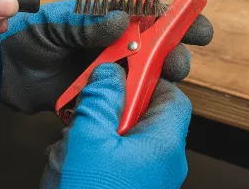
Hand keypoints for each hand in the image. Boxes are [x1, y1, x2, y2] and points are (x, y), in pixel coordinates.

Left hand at [0, 0, 212, 110]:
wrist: (4, 69)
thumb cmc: (26, 34)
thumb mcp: (55, 22)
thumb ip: (87, 23)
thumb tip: (118, 20)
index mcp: (106, 17)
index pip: (147, 13)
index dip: (173, 15)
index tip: (192, 18)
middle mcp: (113, 41)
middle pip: (155, 42)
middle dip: (176, 45)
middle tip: (184, 51)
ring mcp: (110, 66)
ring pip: (147, 68)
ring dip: (162, 71)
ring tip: (167, 72)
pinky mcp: (103, 89)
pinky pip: (127, 92)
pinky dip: (140, 94)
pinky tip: (147, 95)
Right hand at [41, 64, 192, 188]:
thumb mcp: (89, 141)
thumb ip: (101, 99)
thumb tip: (110, 71)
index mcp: (164, 143)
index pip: (172, 96)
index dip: (150, 79)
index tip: (124, 72)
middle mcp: (165, 161)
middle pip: (148, 114)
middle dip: (116, 107)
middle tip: (90, 109)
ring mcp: (150, 179)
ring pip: (130, 137)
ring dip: (103, 131)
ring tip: (77, 140)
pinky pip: (121, 159)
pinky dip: (100, 152)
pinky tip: (76, 160)